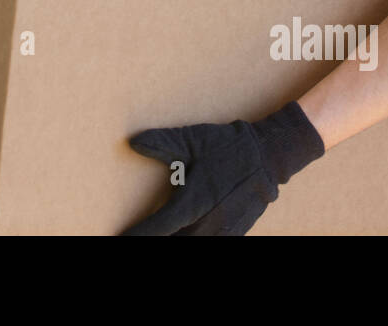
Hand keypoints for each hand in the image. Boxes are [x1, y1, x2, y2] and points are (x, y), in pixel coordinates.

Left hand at [123, 100, 324, 234]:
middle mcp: (206, 223)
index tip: (120, 237)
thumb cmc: (226, 147)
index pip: (158, 228)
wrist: (267, 157)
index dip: (138, 235)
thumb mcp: (191, 141)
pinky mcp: (233, 235)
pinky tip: (183, 236)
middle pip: (173, 242)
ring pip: (191, 246)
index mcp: (193, 202)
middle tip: (132, 237)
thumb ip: (162, 144)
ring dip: (173, 242)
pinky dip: (191, 241)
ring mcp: (222, 232)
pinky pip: (210, 245)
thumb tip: (133, 142)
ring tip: (156, 236)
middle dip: (152, 240)